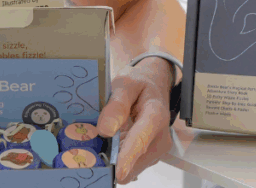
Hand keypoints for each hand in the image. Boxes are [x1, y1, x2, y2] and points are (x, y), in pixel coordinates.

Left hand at [96, 57, 174, 182]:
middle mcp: (161, 137)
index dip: (129, 157)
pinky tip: (111, 146)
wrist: (154, 87)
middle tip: (93, 151)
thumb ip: (116, 105)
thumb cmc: (139, 84)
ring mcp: (157, 149)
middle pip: (137, 158)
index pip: (141, 139)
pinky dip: (119, 159)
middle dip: (116, 159)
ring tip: (103, 143)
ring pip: (134, 166)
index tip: (119, 172)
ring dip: (117, 159)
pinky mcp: (151, 156)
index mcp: (155, 115)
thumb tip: (105, 130)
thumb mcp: (125, 84)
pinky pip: (132, 165)